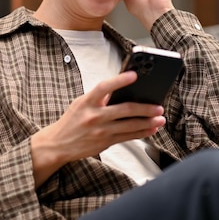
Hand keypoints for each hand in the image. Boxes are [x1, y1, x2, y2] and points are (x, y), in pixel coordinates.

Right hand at [30, 71, 165, 186]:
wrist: (58, 144)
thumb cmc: (72, 121)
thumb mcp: (80, 103)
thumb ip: (98, 97)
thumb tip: (121, 89)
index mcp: (87, 102)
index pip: (104, 87)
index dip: (120, 80)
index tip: (134, 75)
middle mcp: (94, 116)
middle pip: (125, 110)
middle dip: (145, 108)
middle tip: (159, 107)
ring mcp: (101, 131)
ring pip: (130, 125)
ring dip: (148, 122)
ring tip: (160, 119)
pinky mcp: (106, 142)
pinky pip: (128, 137)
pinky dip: (142, 133)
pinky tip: (151, 129)